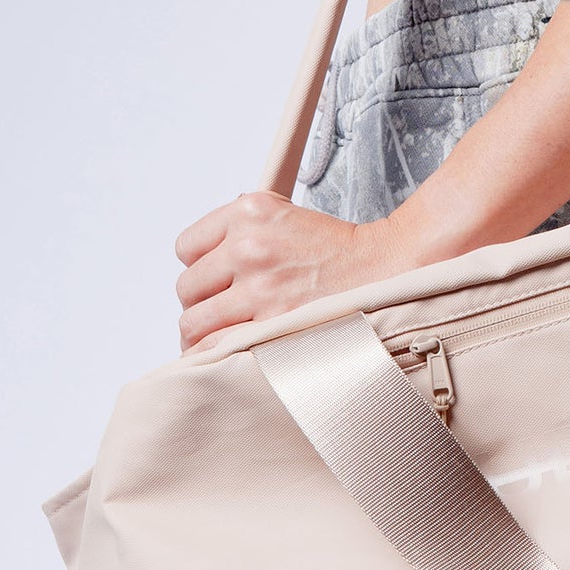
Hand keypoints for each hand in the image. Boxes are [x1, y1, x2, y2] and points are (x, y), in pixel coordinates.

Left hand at [174, 191, 384, 349]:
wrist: (382, 269)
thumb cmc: (334, 250)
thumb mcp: (284, 214)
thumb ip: (240, 228)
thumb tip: (201, 259)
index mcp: (249, 212)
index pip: (186, 248)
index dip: (199, 267)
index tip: (214, 279)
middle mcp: (249, 246)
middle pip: (186, 288)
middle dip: (202, 303)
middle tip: (223, 311)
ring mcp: (259, 289)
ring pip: (193, 323)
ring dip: (203, 333)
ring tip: (220, 338)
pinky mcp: (271, 325)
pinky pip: (216, 347)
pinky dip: (213, 356)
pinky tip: (222, 357)